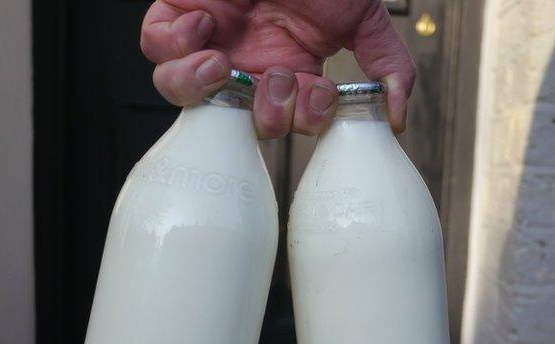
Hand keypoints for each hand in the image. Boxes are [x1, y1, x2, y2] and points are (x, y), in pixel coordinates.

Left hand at [140, 0, 416, 137]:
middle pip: (238, 118)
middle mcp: (249, 61)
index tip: (318, 92)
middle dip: (263, 110)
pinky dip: (175, 45)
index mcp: (290, 69)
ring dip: (204, 90)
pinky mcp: (178, 13)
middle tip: (278, 79)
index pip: (289, 120)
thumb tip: (398, 118)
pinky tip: (206, 23)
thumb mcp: (365, 18)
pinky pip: (156, 48)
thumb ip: (389, 65)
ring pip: (184, 92)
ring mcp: (212, 39)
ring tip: (224, 66)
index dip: (301, 119)